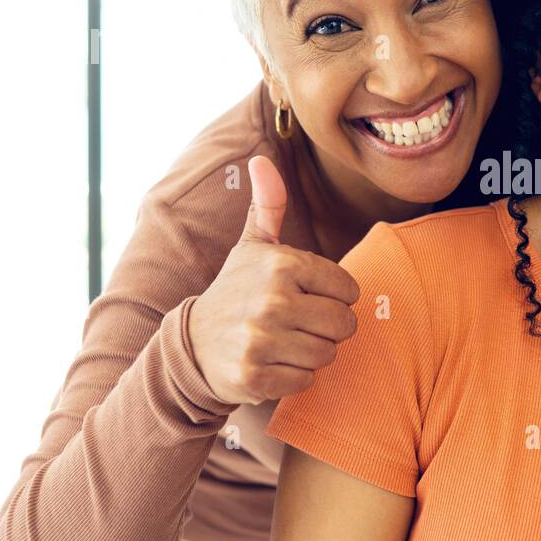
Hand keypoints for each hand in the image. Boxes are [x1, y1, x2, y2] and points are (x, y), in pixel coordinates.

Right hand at [188, 156, 359, 405]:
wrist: (191, 344)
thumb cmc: (236, 290)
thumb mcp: (252, 246)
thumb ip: (268, 205)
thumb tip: (260, 160)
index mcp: (281, 264)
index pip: (349, 290)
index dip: (333, 296)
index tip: (307, 296)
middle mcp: (271, 300)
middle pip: (344, 325)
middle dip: (327, 327)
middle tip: (299, 322)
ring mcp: (261, 340)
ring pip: (327, 354)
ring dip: (311, 352)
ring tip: (285, 341)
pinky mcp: (255, 376)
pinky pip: (306, 380)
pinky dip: (294, 376)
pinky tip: (272, 362)